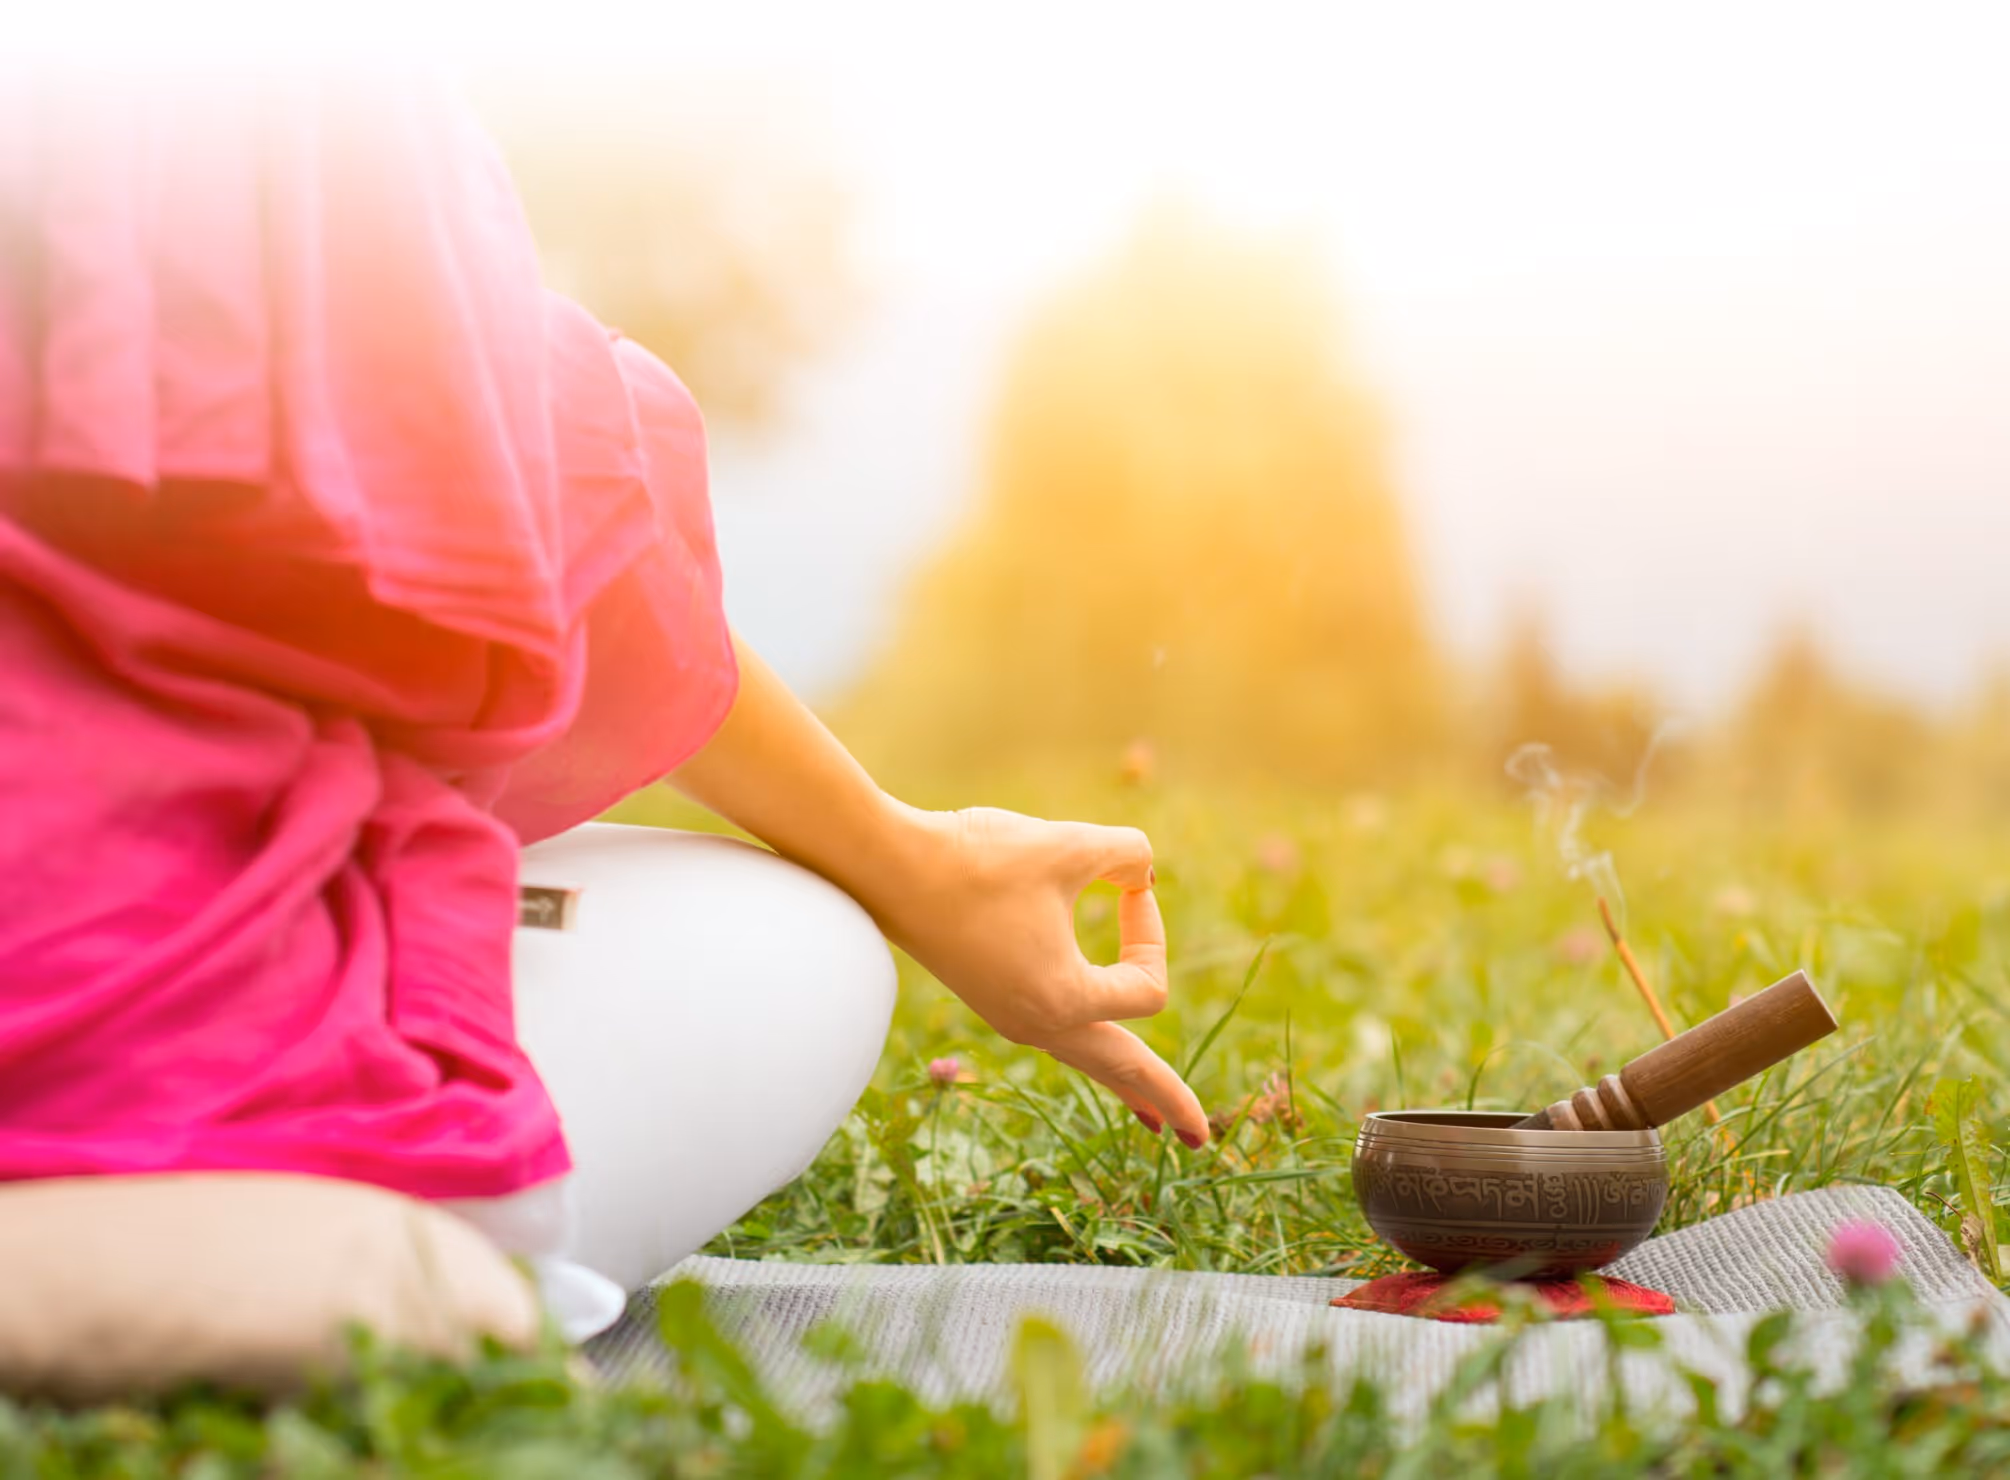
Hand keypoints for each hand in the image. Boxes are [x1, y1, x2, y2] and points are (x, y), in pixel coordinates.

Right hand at [867, 806, 1208, 1146]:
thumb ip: (1129, 854)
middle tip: (1200, 1137)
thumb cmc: (977, 858)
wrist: (886, 866)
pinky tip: (1092, 1048)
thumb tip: (1142, 871)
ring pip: (1086, 1059)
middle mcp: (1039, 1025)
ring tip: (1152, 1113)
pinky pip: (1058, 1038)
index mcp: (1064, 1001)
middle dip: (1165, 1098)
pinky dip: (1090, 1050)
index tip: (1128, 882)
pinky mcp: (992, 999)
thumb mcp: (1069, 845)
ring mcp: (1012, 1018)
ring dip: (1125, 1081)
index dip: (1151, 929)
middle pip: (1122, 1070)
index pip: (1147, 986)